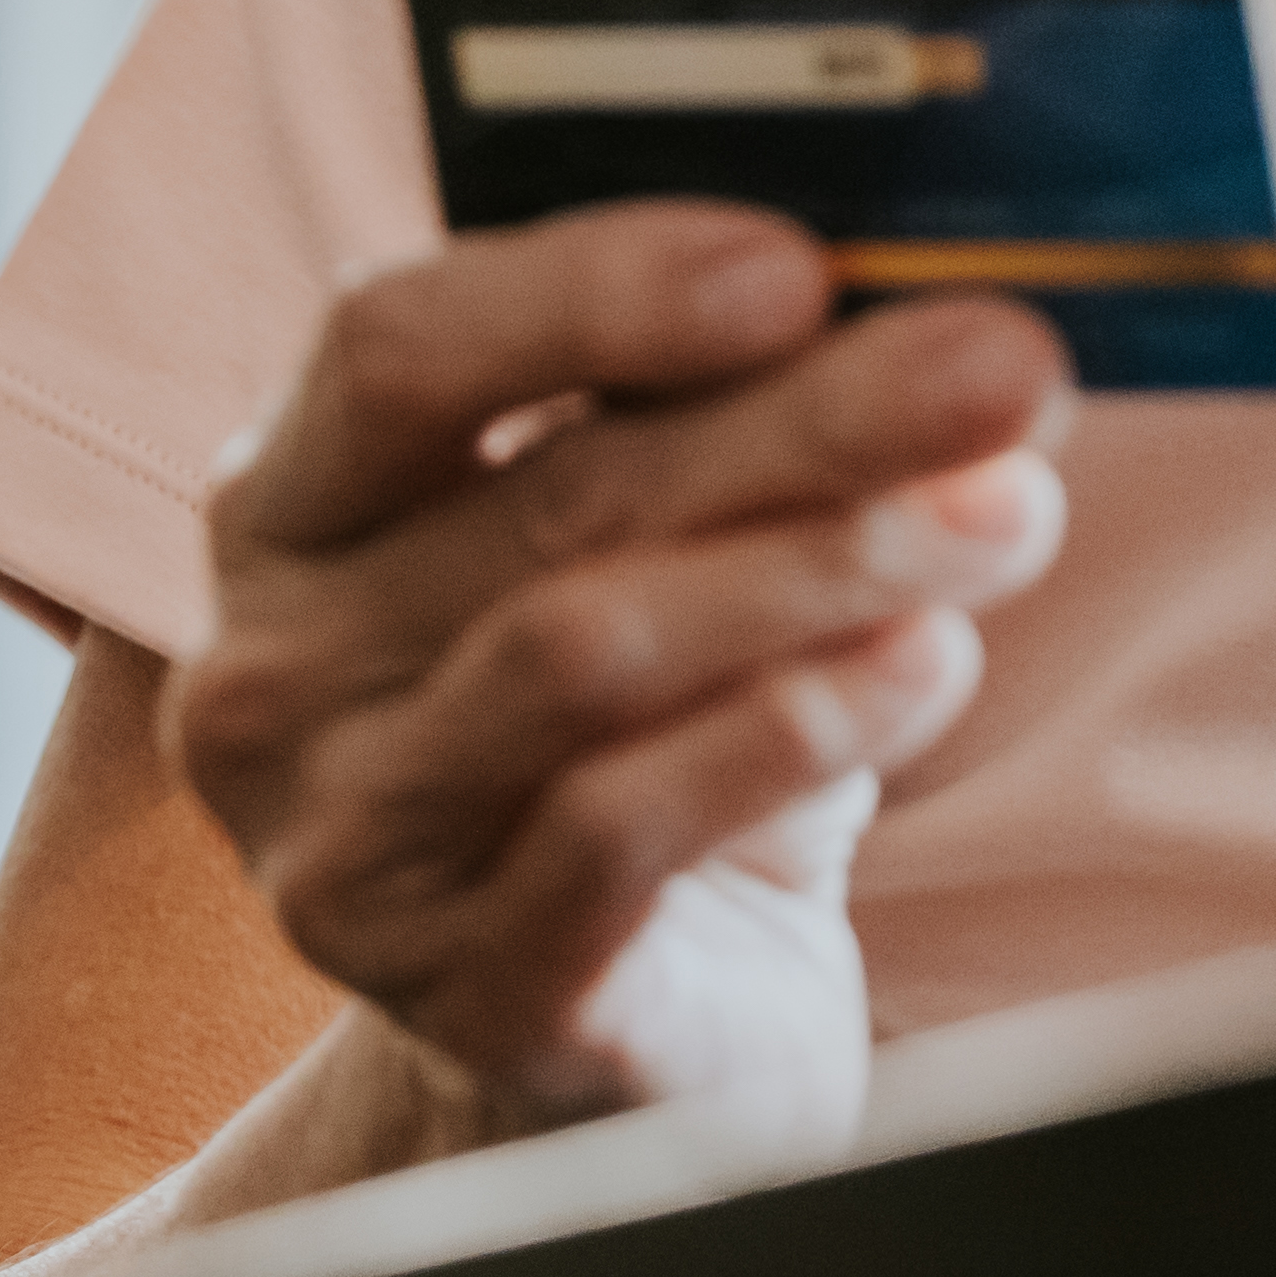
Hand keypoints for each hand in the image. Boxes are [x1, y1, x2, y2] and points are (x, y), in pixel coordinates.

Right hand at [163, 205, 1073, 1150]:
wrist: (650, 1011)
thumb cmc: (663, 721)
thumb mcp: (673, 537)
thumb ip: (734, 405)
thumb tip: (939, 308)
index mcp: (290, 506)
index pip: (392, 345)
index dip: (594, 291)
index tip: (798, 265)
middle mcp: (271, 674)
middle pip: (551, 496)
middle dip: (810, 420)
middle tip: (1003, 372)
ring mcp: (345, 849)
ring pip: (586, 652)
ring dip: (827, 563)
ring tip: (1004, 516)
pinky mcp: (461, 990)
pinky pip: (622, 828)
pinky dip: (793, 728)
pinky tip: (927, 665)